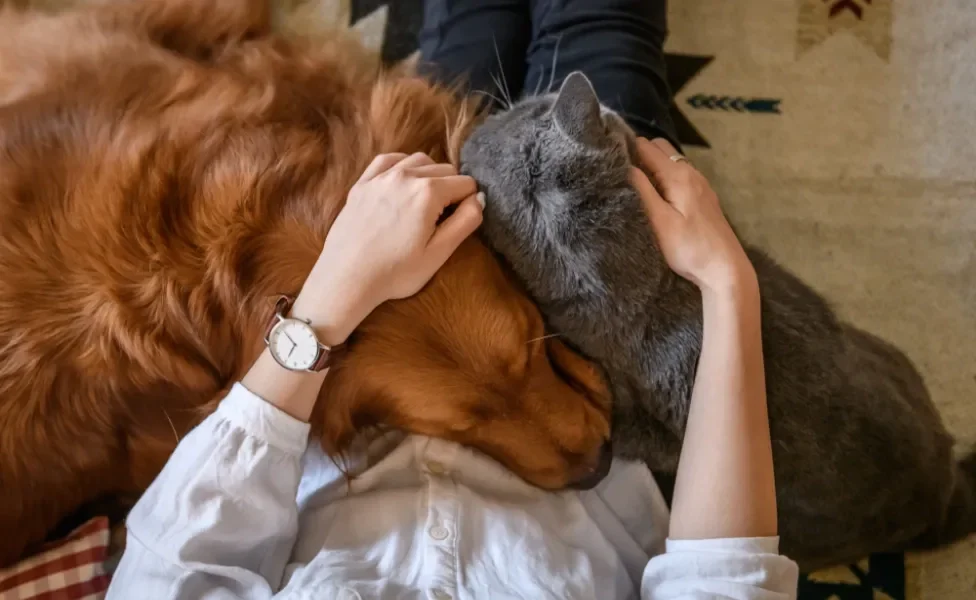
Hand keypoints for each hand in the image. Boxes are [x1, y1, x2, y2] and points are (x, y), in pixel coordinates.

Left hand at [291, 152, 482, 343]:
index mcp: (428, 192)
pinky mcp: (362, 184)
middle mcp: (405, 175)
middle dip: (450, 189)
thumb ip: (465, 221)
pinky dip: (402, 166)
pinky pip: (389, 160)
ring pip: (419, 160)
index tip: (457, 222)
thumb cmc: (395, 272)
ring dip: (429, 176)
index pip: (466, 183)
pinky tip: (403, 183)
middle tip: (442, 219)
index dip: (468, 202)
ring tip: (424, 203)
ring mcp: (381, 177)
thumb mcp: (439, 253)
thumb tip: (479, 198)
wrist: (346, 278)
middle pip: (445, 169)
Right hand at [629, 138, 754, 295]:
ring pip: (670, 160)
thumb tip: (624, 166)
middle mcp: (691, 172)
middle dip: (638, 153)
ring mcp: (699, 183)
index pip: (646, 146)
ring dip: (651, 165)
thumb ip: (642, 191)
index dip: (625, 148)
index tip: (608, 160)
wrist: (725, 269)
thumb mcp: (660, 221)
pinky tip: (656, 196)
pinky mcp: (703, 196)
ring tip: (633, 184)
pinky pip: (679, 174)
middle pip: (659, 147)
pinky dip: (663, 176)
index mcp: (678, 175)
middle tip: (619, 172)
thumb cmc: (689, 248)